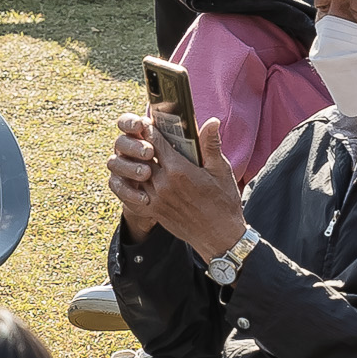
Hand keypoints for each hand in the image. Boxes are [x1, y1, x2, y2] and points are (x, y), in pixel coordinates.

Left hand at [109, 110, 244, 257]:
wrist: (219, 237)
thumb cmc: (223, 202)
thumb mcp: (221, 171)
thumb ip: (211, 145)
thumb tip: (212, 121)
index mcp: (179, 170)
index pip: (155, 142)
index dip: (150, 129)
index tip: (148, 121)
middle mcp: (163, 184)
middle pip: (141, 156)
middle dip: (140, 144)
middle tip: (139, 134)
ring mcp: (156, 199)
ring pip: (135, 174)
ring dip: (135, 162)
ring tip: (137, 153)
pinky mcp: (154, 211)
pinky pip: (134, 193)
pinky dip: (133, 182)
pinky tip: (137, 176)